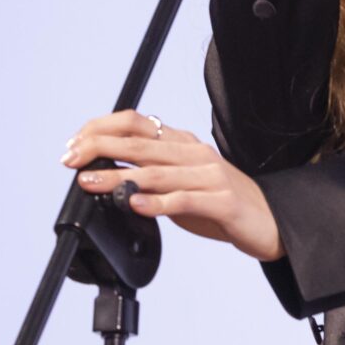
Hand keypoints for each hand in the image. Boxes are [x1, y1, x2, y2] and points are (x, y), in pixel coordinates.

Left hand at [62, 110, 284, 262]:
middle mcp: (195, 154)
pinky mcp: (222, 202)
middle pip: (139, 143)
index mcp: (184, 143)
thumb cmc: (223, 203)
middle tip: (70, 159)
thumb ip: (151, 175)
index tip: (74, 145)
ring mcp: (210, 176)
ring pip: (155, 172)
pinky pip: (184, 200)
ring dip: (117, 177)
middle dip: (99, 148)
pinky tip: (135, 205)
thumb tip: (109, 178)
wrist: (273, 220)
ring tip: (89, 182)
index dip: (102, 130)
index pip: (137, 124)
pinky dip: (156, 202)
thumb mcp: (183, 181)